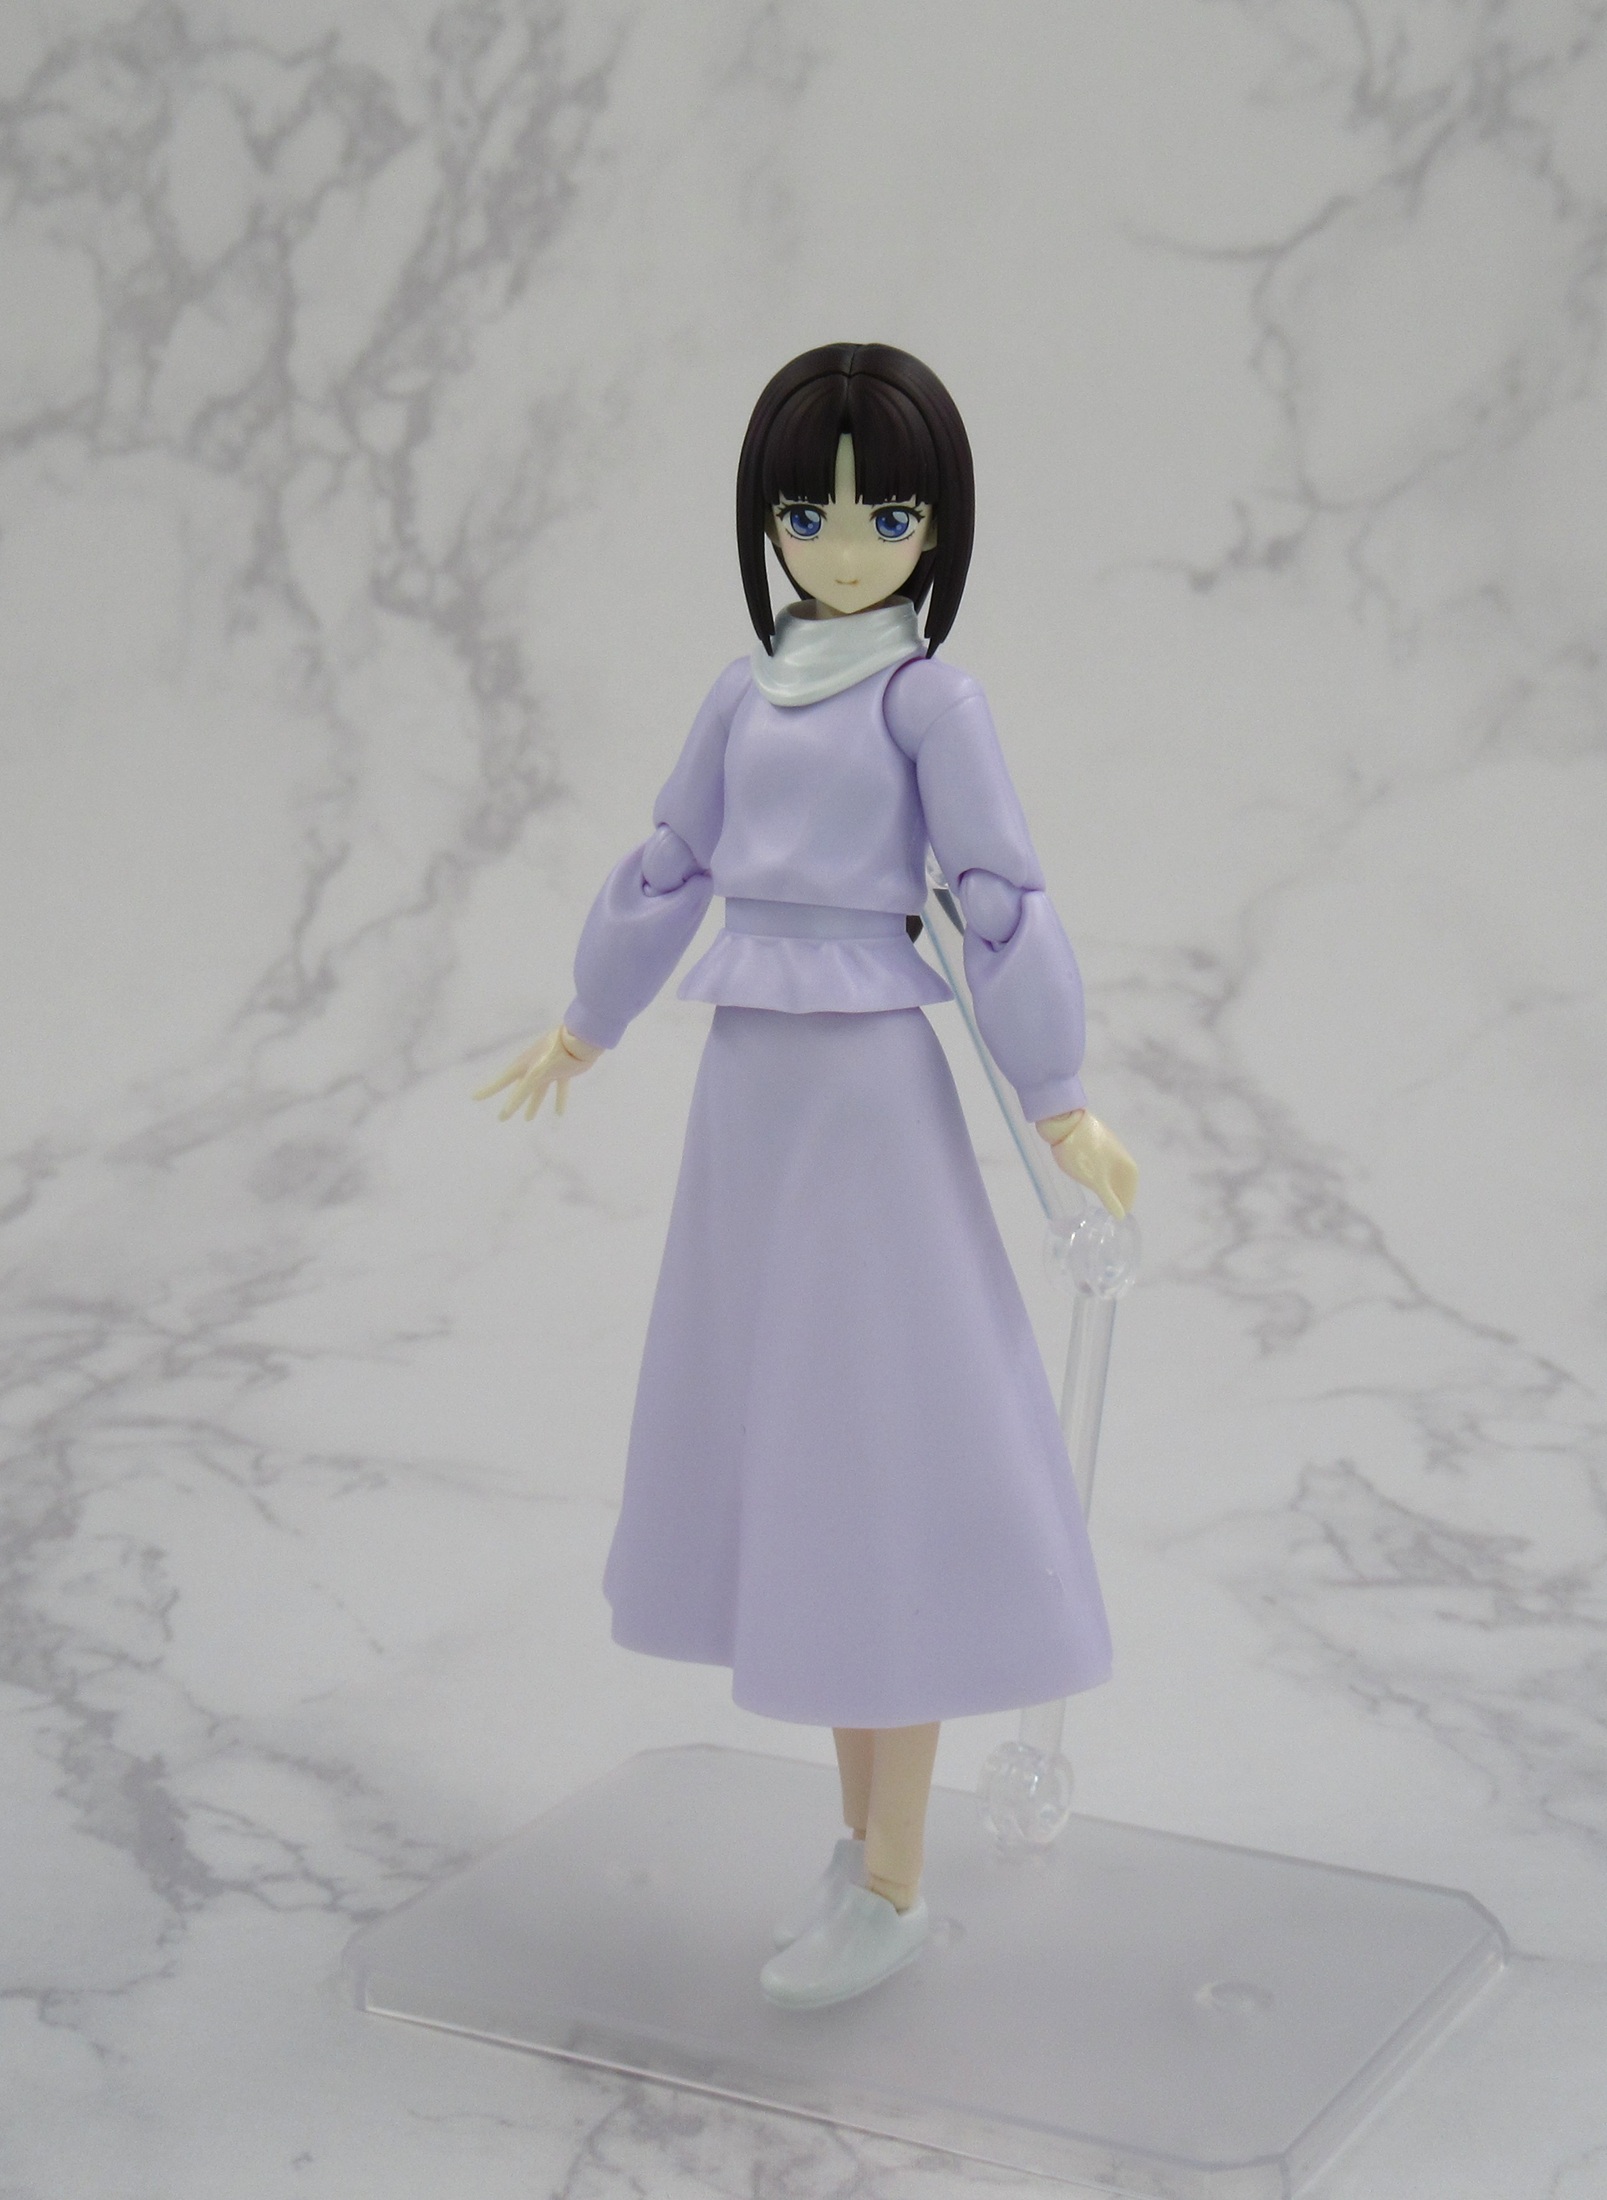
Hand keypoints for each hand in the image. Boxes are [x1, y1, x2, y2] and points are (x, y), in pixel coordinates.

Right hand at [474, 1025, 603, 1120]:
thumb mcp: (536, 1073)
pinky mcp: (564, 1071)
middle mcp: (533, 1067)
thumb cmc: (556, 1053)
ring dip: (533, 1104)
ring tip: (528, 1119)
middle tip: (502, 1118)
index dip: (488, 1090)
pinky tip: (559, 1114)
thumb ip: (522, 1092)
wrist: (581, 1038)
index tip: (474, 1097)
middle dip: (511, 1103)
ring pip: (538, 1091)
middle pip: (519, 1089)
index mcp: (523, 1065)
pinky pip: (560, 1088)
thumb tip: (507, 1110)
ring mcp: (548, 1069)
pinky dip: (559, 1100)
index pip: (501, 1081)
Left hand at [1035, 1109, 1137, 1219]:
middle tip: (1111, 1208)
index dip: (1127, 1199)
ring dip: (1110, 1182)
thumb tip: (1121, 1215)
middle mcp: (1120, 1153)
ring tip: (1102, 1196)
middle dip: (1119, 1192)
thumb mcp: (1095, 1180)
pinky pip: (1102, 1161)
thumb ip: (1108, 1198)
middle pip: (1123, 1176)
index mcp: (1125, 1162)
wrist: (1064, 1121)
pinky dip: (1101, 1173)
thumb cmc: (1082, 1153)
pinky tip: (1092, 1177)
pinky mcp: (1094, 1141)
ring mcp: (1107, 1146)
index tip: (1121, 1213)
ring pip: (1112, 1168)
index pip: (1131, 1184)